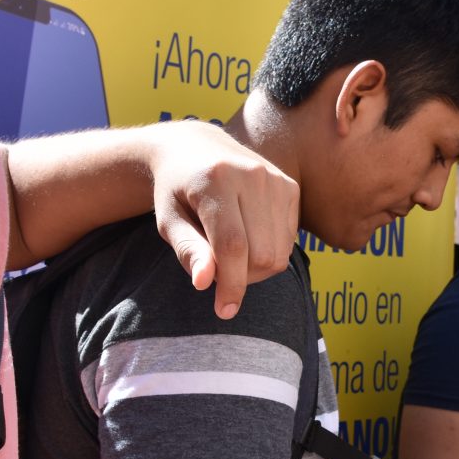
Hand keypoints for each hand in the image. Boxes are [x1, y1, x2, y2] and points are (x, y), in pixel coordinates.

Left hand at [146, 122, 298, 318]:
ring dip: (256, 269)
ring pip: (279, 252)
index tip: (224, 310)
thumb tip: (205, 283)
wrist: (196, 147)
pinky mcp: (290, 186)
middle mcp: (252, 175)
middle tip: (217, 272)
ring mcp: (276, 179)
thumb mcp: (169, 219)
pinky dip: (269, 252)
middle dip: (241, 277)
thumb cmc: (176, 190)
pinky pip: (289, 240)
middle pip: (261, 254)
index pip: (232, 246)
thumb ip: (187, 250)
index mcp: (216, 180)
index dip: (231, 284)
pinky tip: (248, 240)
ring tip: (230, 256)